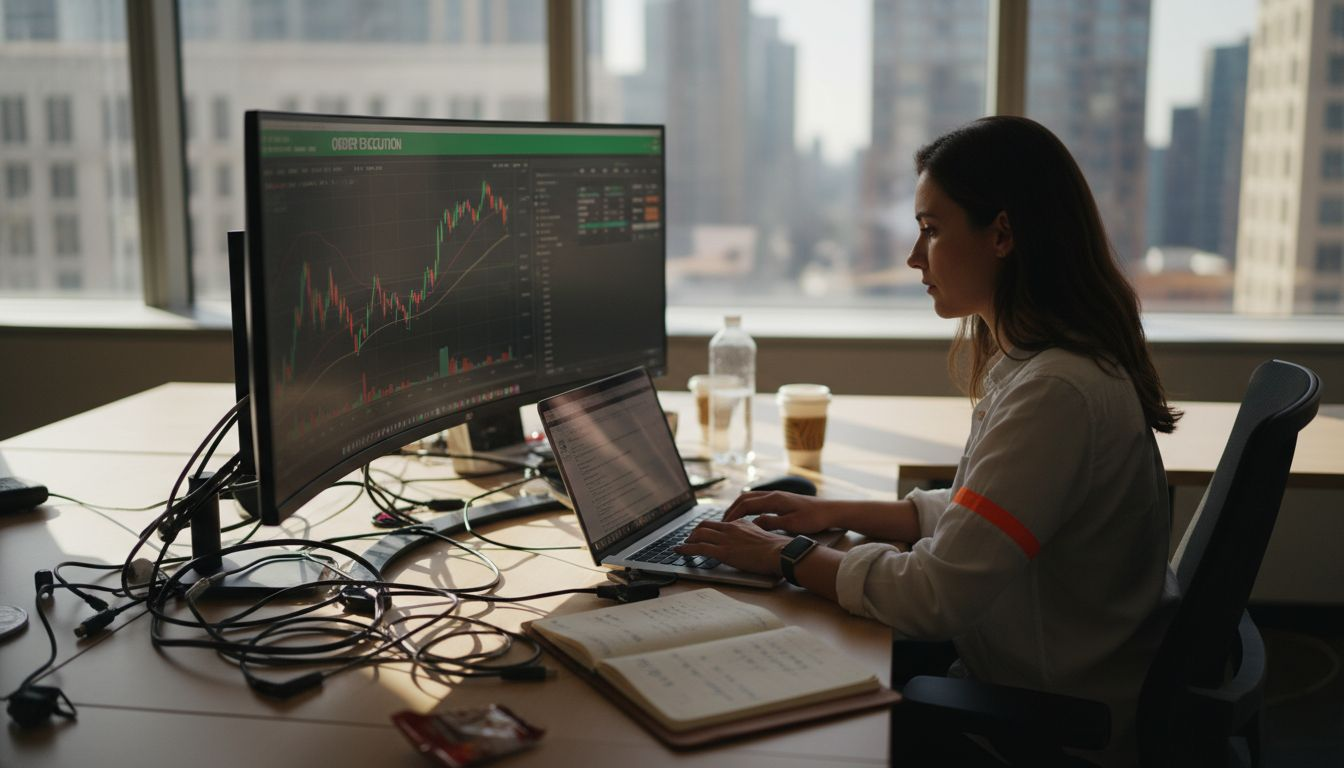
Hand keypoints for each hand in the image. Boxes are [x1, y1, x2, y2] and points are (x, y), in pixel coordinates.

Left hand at [675, 519, 790, 575]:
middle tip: (689, 539)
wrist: (781, 553)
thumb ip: (753, 537)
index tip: (704, 534)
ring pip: (698, 534)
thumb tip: (750, 544)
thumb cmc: (778, 550)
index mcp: (741, 523)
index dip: (708, 529)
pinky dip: (685, 549)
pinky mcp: (723, 552)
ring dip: (687, 540)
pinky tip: (679, 551)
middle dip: (694, 532)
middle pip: (705, 525)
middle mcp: (731, 528)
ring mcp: (726, 539)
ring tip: (681, 547)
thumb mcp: (764, 537)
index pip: (719, 523)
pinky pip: (698, 548)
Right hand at [723, 491, 835, 534]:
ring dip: (739, 507)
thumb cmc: (814, 518)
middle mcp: (774, 495)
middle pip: (745, 498)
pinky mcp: (782, 500)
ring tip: (731, 519)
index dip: (733, 514)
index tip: (724, 524)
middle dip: (732, 509)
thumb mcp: (792, 524)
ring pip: (751, 498)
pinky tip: (748, 516)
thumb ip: (771, 522)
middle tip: (722, 522)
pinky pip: (759, 501)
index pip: (746, 504)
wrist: (830, 511)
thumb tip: (753, 523)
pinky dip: (748, 507)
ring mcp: (777, 496)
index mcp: (774, 499)